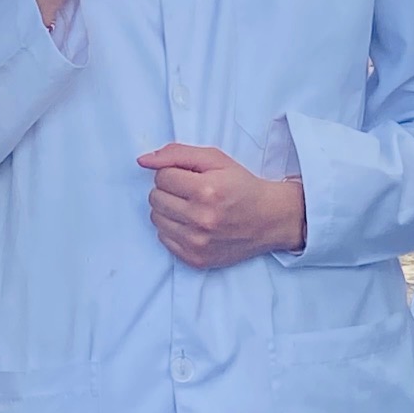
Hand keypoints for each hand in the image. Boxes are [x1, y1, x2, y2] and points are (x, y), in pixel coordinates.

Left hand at [137, 143, 306, 268]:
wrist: (270, 219)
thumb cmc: (242, 186)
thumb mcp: (215, 159)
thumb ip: (177, 154)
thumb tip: (143, 161)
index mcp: (206, 190)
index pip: (161, 176)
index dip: (174, 173)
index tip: (190, 177)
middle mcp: (200, 219)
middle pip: (155, 198)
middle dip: (169, 190)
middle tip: (191, 191)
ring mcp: (197, 242)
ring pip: (156, 218)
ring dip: (169, 209)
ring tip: (190, 207)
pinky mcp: (196, 259)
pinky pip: (163, 239)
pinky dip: (173, 229)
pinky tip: (192, 224)